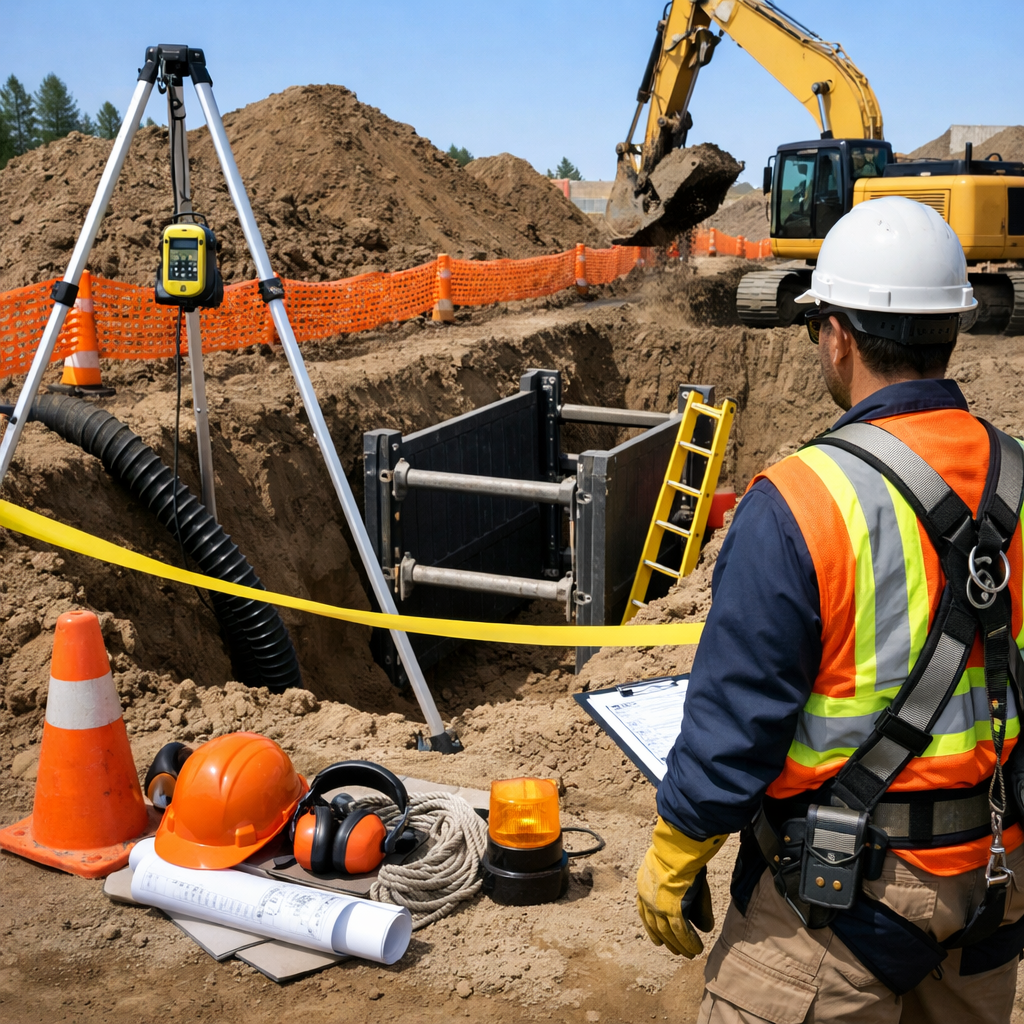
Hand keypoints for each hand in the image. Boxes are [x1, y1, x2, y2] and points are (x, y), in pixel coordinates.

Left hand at [636, 817, 724, 956]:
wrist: (679, 848)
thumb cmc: (680, 855)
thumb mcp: (679, 876)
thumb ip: (689, 900)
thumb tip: (705, 927)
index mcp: (643, 886)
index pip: (645, 914)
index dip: (652, 929)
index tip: (658, 942)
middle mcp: (647, 899)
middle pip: (655, 926)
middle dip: (667, 941)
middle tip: (676, 952)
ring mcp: (658, 905)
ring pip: (668, 933)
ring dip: (680, 945)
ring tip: (690, 953)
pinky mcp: (671, 909)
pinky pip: (681, 931)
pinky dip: (689, 942)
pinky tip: (696, 948)